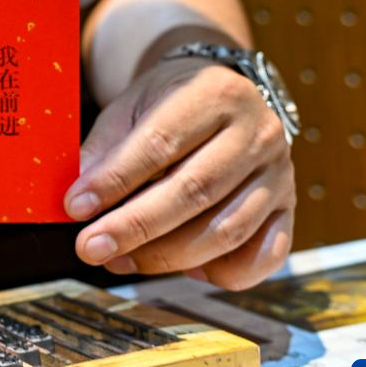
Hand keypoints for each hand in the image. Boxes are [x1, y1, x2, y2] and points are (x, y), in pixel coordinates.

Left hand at [64, 57, 295, 289]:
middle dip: (135, 227)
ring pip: (227, 230)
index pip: (161, 143)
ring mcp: (280, 173)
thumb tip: (76, 204)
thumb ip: (104, 151)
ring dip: (166, 257)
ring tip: (117, 260)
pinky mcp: (290, 208)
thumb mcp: (130, 108)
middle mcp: (257, 132)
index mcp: (214, 94)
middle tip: (89, 248)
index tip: (75, 208)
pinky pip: (266, 255)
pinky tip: (185, 270)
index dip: (115, 180)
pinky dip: (224, 273)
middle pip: (195, 190)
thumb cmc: (168, 105)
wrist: (222, 95)